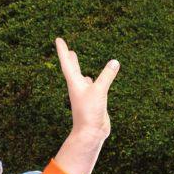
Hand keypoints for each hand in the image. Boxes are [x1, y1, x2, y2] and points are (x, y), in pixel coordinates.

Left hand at [52, 37, 118, 173]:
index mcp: (75, 83)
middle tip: (66, 49)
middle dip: (69, 58)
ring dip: (78, 68)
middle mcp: (78, 88)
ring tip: (75, 59)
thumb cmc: (90, 112)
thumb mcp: (99, 91)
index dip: (63, 51)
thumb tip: (114, 62)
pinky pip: (91, 86)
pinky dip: (91, 80)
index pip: (67, 63)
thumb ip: (107, 76)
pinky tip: (90, 78)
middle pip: (72, 69)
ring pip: (80, 77)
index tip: (58, 40)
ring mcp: (85, 95)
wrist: (90, 133)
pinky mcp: (92, 101)